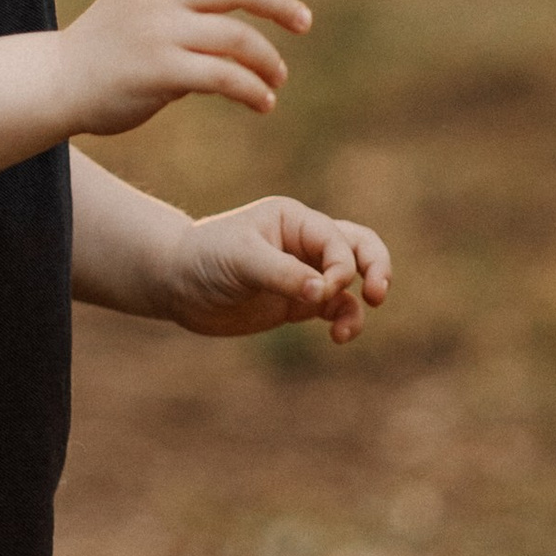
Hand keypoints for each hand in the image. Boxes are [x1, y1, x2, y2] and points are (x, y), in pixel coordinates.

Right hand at [57, 0, 309, 135]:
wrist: (56, 82)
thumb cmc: (106, 48)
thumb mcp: (140, 4)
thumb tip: (246, 7)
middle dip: (279, 3)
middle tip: (304, 22)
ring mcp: (158, 30)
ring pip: (237, 37)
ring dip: (268, 59)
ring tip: (278, 79)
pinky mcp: (160, 70)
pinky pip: (225, 77)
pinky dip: (252, 90)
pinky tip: (263, 103)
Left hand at [163, 196, 392, 343]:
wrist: (176, 285)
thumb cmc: (204, 258)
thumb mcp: (241, 260)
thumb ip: (283, 274)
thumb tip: (325, 292)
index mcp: (294, 219)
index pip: (336, 239)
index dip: (340, 266)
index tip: (322, 291)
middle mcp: (304, 242)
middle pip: (359, 247)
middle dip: (376, 267)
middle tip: (379, 293)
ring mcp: (304, 272)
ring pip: (352, 281)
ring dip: (360, 303)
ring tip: (345, 332)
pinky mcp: (298, 302)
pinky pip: (335, 308)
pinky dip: (345, 320)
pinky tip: (338, 337)